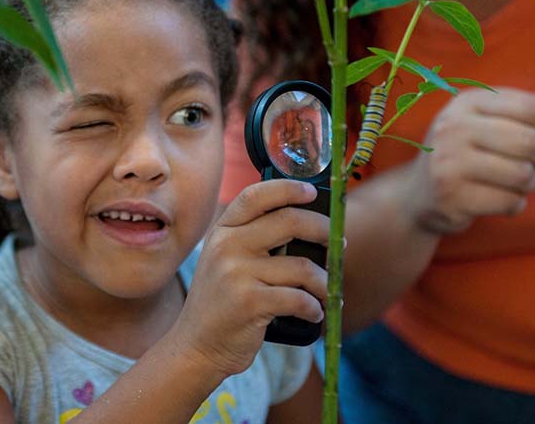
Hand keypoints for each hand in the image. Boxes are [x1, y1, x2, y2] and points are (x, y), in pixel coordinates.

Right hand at [166, 180, 327, 376]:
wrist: (197, 345)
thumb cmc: (223, 302)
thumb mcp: (225, 261)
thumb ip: (253, 238)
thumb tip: (309, 223)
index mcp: (223, 231)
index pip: (256, 196)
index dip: (288, 189)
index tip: (312, 193)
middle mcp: (227, 246)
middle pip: (290, 221)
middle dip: (324, 231)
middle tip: (337, 245)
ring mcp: (236, 273)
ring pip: (303, 266)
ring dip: (324, 282)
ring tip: (325, 292)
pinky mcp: (249, 302)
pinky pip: (299, 298)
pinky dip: (314, 308)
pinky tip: (314, 313)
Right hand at [405, 88, 534, 234]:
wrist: (418, 193)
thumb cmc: (468, 151)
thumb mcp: (495, 121)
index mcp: (466, 102)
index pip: (530, 106)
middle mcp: (453, 128)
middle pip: (530, 141)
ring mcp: (448, 162)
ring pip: (522, 174)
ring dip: (531, 183)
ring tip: (520, 182)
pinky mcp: (451, 195)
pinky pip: (509, 201)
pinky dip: (515, 204)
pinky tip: (503, 200)